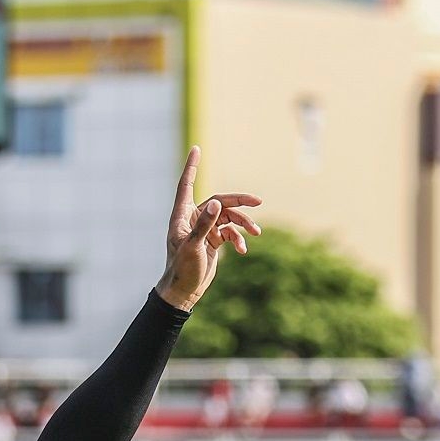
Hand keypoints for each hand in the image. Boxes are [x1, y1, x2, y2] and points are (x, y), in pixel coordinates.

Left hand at [156, 148, 261, 312]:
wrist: (184, 292)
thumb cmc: (182, 269)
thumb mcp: (193, 247)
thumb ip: (204, 225)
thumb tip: (217, 204)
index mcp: (182, 216)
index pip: (187, 184)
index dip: (192, 166)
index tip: (196, 148)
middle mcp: (193, 219)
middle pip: (219, 201)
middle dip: (239, 201)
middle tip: (258, 201)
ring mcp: (204, 229)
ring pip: (228, 217)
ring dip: (243, 224)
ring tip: (256, 233)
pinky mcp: (213, 240)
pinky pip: (230, 232)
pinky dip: (239, 239)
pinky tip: (243, 250)